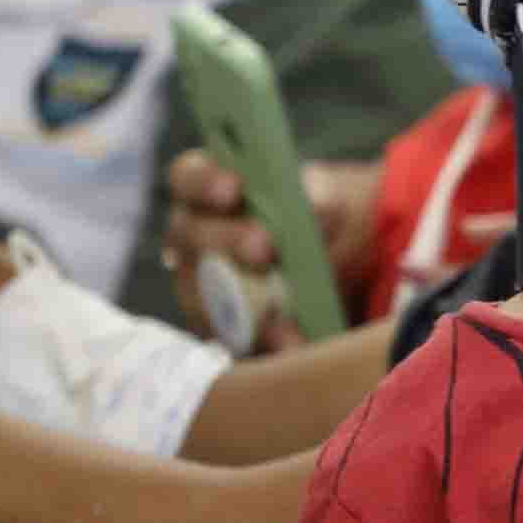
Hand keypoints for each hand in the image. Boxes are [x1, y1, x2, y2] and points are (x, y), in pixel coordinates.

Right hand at [160, 150, 383, 347]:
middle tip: (263, 248)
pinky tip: (290, 344)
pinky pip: (229, 336)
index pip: (187, 178)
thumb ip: (316, 198)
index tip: (233, 188)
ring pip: (200, 293)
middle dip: (227, 241)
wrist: (335, 259)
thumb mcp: (326, 200)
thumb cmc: (316, 215)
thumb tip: (311, 205)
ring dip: (238, 302)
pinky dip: (261, 341)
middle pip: (191, 236)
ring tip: (279, 312)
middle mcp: (191, 237)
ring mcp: (198, 283)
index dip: (203, 182)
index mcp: (207, 192)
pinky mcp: (218, 324)